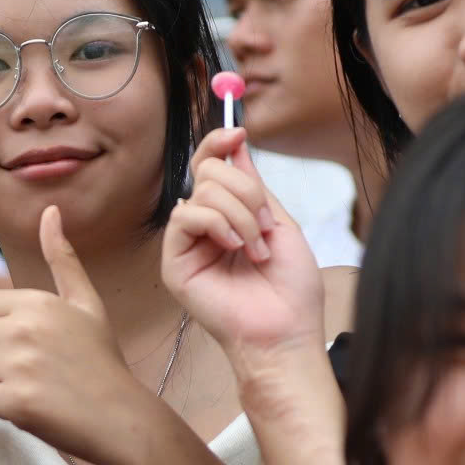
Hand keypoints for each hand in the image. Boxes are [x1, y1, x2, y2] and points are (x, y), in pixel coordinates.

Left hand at [0, 206, 164, 464]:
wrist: (121, 418)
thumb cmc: (101, 361)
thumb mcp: (86, 304)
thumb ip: (62, 259)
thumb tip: (51, 210)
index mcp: (36, 302)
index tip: (12, 345)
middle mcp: (25, 328)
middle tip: (11, 372)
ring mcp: (19, 366)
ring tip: (14, 389)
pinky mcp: (16, 402)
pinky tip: (18, 407)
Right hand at [163, 125, 323, 364]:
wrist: (286, 331)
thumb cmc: (290, 289)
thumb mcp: (280, 224)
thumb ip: (255, 187)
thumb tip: (236, 148)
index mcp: (230, 215)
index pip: (212, 167)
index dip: (220, 144)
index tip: (239, 133)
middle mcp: (205, 226)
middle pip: (207, 171)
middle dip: (245, 190)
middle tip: (266, 223)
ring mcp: (188, 244)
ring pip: (200, 191)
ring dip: (240, 214)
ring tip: (256, 248)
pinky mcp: (174, 262)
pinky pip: (186, 216)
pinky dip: (217, 224)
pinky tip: (235, 248)